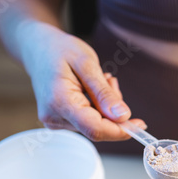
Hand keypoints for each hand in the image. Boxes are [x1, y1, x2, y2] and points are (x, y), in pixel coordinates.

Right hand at [21, 22, 145, 140]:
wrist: (37, 48)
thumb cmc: (60, 50)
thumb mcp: (87, 63)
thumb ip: (104, 92)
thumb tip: (123, 116)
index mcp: (60, 102)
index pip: (96, 129)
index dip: (121, 130)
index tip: (140, 124)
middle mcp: (54, 117)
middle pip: (98, 127)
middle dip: (113, 110)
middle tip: (110, 82)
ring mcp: (55, 121)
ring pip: (96, 124)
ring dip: (106, 105)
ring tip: (99, 80)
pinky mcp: (60, 121)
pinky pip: (89, 120)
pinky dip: (98, 107)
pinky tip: (92, 89)